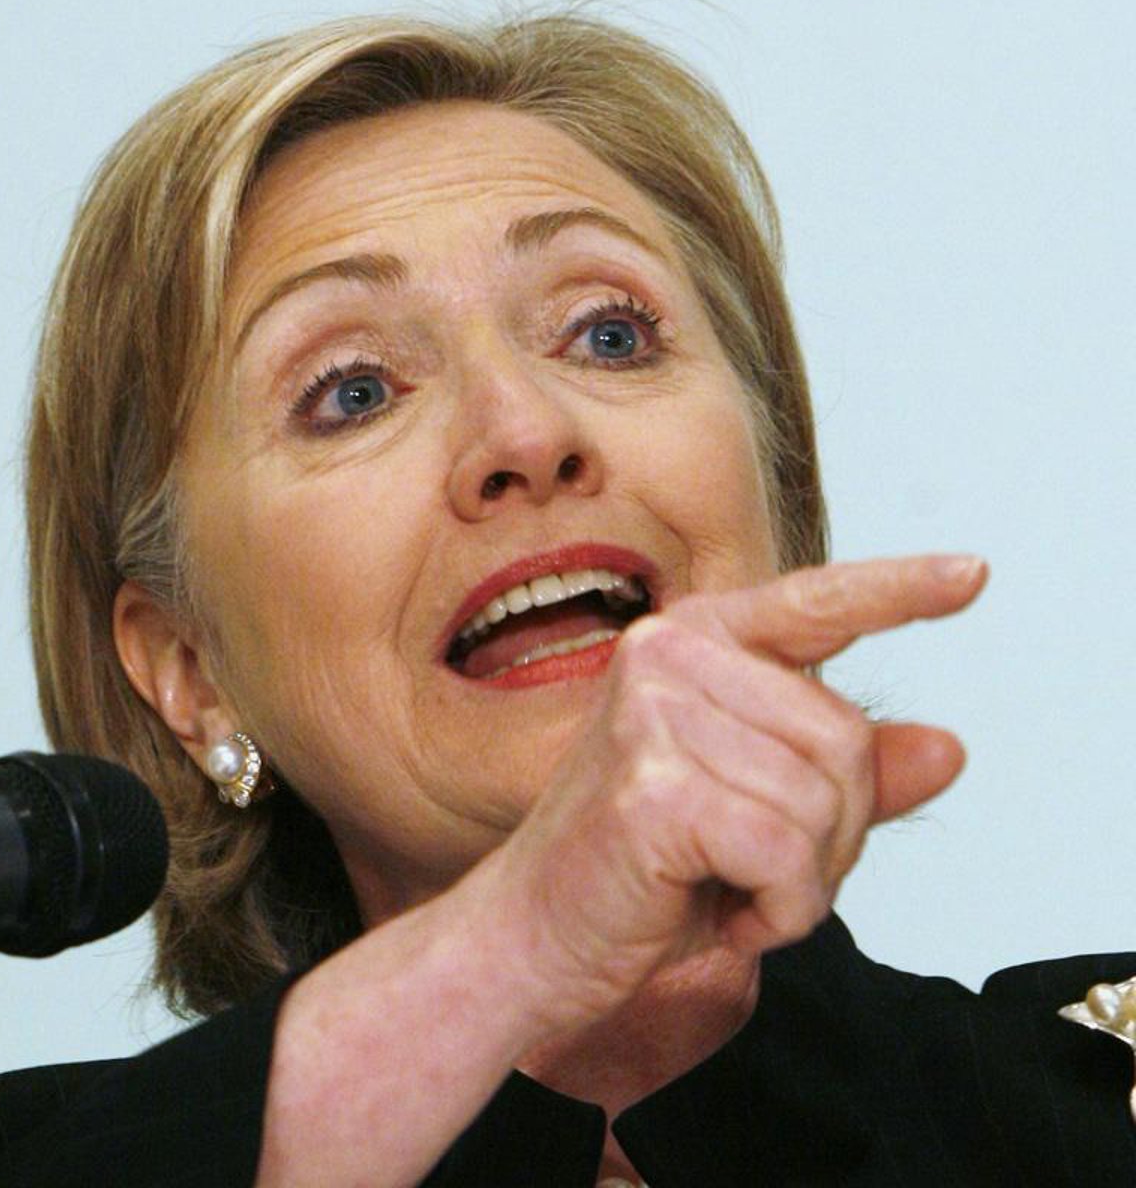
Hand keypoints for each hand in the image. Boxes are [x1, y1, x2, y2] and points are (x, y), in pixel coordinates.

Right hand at [485, 554, 986, 1030]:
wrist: (537, 935)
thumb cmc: (642, 865)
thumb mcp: (758, 808)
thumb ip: (846, 774)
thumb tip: (948, 749)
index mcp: (693, 642)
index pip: (813, 603)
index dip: (898, 590)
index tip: (971, 573)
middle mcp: (668, 653)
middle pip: (845, 736)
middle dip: (833, 834)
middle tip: (761, 872)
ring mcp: (654, 710)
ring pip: (822, 800)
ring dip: (803, 882)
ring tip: (732, 889)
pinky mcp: (654, 784)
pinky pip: (786, 853)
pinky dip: (780, 911)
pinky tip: (727, 917)